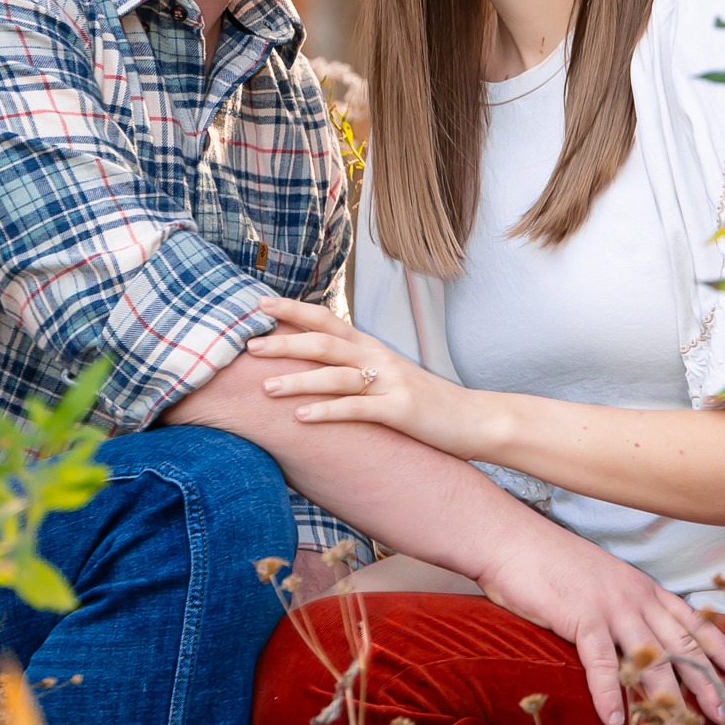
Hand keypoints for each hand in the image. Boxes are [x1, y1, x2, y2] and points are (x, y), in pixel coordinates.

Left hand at [246, 298, 485, 457]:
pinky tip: (301, 419)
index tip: (258, 305)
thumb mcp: (387, 377)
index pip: (325, 321)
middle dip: (284, 342)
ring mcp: (389, 383)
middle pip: (323, 343)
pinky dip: (327, 412)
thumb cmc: (425, 402)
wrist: (474, 419)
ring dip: (297, 381)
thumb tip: (315, 367)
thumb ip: (355, 369)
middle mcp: (378, 358)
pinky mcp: (400, 410)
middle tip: (249, 345)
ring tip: (264, 388)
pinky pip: (358, 409)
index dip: (292, 310)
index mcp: (371, 347)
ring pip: (335, 376)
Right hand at [479, 527, 724, 724]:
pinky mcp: (580, 615)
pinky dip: (608, 691)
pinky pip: (601, 660)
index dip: (720, 648)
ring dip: (667, 700)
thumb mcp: (599, 581)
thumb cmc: (551, 563)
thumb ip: (620, 606)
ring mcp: (610, 605)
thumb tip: (631, 637)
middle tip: (723, 716)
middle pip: (682, 644)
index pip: (692, 620)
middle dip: (706, 682)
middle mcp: (635, 596)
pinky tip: (614, 718)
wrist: (514, 539)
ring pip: (651, 658)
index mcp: (642, 587)